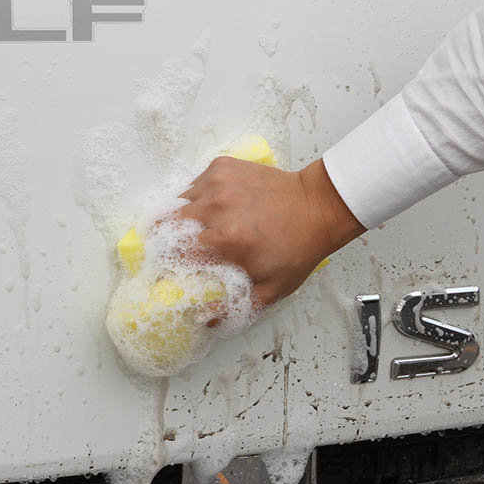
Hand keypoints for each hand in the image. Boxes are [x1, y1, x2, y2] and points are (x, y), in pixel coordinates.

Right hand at [178, 156, 365, 308]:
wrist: (316, 207)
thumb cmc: (296, 248)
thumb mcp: (269, 290)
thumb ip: (233, 308)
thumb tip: (203, 318)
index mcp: (224, 239)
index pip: (173, 253)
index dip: (167, 263)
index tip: (170, 269)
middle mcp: (216, 206)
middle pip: (168, 224)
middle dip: (169, 238)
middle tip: (181, 249)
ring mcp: (218, 182)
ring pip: (179, 201)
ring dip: (182, 216)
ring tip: (198, 228)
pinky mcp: (222, 166)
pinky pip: (195, 184)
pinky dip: (198, 196)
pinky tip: (214, 207)